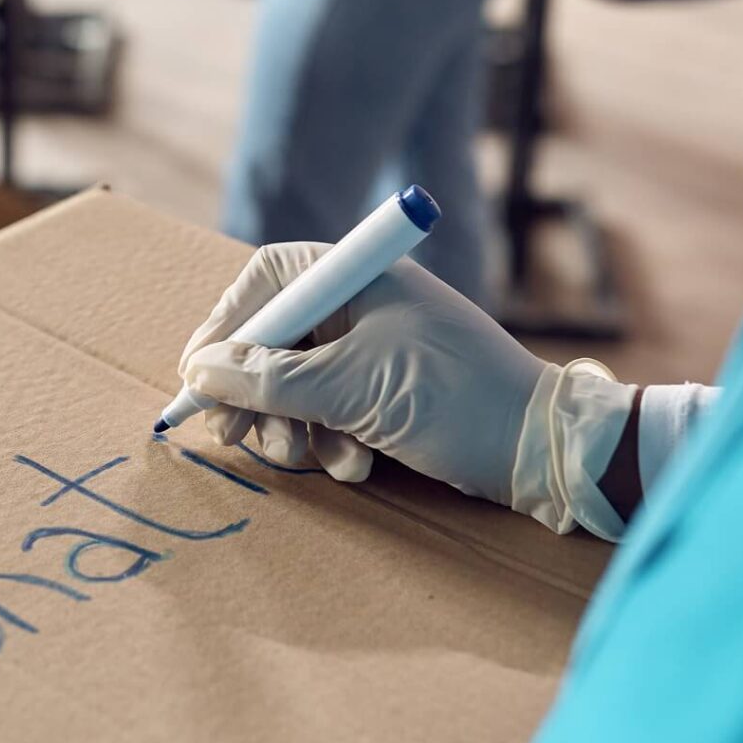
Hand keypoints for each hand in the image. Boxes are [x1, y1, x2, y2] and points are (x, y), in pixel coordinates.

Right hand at [180, 245, 636, 537]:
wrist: (543, 448)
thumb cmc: (455, 396)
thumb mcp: (352, 388)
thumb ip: (269, 380)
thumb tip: (199, 371)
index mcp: (356, 277)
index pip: (264, 282)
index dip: (225, 327)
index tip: (198, 377)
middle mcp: (361, 306)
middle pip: (270, 342)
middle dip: (256, 396)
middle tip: (241, 437)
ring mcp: (374, 351)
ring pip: (295, 387)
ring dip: (294, 429)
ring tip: (313, 459)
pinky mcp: (387, 395)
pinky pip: (330, 414)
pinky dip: (332, 443)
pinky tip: (357, 466)